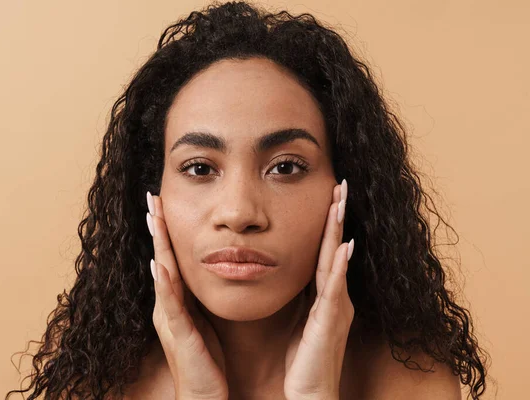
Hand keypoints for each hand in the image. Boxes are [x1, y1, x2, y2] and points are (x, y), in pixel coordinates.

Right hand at [147, 192, 228, 399]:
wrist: (204, 396)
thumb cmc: (206, 359)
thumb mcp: (204, 319)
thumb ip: (199, 297)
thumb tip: (208, 270)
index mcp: (176, 300)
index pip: (170, 257)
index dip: (166, 229)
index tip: (164, 201)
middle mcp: (168, 305)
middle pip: (161, 258)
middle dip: (158, 227)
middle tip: (152, 197)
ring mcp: (171, 319)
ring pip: (162, 274)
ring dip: (158, 245)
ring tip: (154, 218)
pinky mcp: (180, 335)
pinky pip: (171, 305)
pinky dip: (164, 284)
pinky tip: (160, 265)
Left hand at [284, 180, 354, 399]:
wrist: (309, 393)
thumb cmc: (303, 359)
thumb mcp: (301, 319)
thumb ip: (303, 296)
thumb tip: (296, 273)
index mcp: (326, 296)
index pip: (326, 251)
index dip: (328, 223)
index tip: (329, 194)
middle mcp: (335, 297)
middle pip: (335, 248)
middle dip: (337, 216)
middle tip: (340, 185)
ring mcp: (335, 308)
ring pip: (336, 262)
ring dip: (338, 231)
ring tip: (340, 203)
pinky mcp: (329, 323)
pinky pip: (334, 290)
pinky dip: (340, 268)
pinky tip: (344, 248)